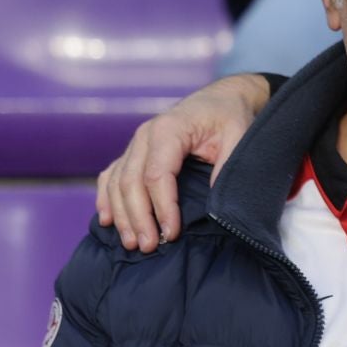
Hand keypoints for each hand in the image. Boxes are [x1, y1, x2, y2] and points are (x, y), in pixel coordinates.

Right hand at [96, 74, 271, 251]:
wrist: (222, 99)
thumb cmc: (230, 118)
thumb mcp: (239, 137)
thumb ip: (227, 166)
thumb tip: (214, 205)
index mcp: (169, 130)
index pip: (157, 175)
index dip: (162, 207)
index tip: (171, 233)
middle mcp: (145, 135)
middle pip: (131, 182)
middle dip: (138, 217)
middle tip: (149, 246)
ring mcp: (136, 143)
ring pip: (117, 182)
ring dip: (122, 215)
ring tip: (132, 243)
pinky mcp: (134, 152)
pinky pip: (111, 175)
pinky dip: (106, 198)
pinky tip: (107, 221)